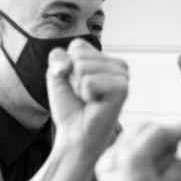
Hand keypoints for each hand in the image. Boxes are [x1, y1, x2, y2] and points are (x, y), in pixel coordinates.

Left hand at [47, 44, 128, 159]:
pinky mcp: (122, 89)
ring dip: (78, 88)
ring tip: (89, 100)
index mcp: (107, 59)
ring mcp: (123, 76)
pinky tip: (95, 104)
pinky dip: (85, 94)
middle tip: (82, 96)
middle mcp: (119, 65)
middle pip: (79, 55)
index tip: (76, 86)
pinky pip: (89, 81)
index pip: (77, 46)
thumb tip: (66, 58)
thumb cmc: (70, 108)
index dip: (67, 67)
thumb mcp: (57, 76)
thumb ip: (58, 58)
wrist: (75, 134)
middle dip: (72, 78)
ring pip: (82, 67)